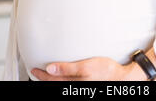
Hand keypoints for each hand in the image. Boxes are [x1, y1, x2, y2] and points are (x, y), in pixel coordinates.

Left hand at [31, 56, 147, 81]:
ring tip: (46, 75)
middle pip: (56, 85)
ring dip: (52, 81)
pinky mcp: (85, 86)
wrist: (121, 79)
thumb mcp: (86, 67)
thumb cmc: (106, 71)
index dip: (41, 75)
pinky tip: (62, 78)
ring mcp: (81, 88)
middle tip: (35, 72)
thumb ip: (67, 69)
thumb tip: (50, 69)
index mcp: (74, 83)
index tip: (33, 69)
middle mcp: (76, 87)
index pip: (52, 80)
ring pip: (62, 86)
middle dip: (45, 79)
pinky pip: (70, 85)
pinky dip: (62, 82)